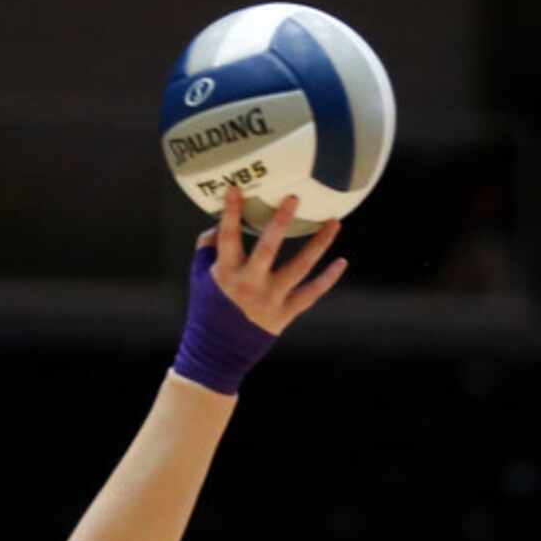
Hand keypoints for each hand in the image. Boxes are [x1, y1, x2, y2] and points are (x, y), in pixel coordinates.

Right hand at [200, 189, 346, 334]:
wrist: (219, 352)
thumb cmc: (209, 309)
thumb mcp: (199, 278)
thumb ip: (207, 248)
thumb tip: (217, 224)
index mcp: (226, 273)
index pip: (228, 237)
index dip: (231, 213)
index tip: (236, 188)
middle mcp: (250, 285)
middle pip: (267, 249)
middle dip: (280, 222)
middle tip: (294, 198)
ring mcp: (271, 300)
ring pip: (299, 268)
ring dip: (318, 244)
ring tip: (335, 222)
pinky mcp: (285, 314)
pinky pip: (311, 294)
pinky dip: (327, 279)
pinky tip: (342, 262)